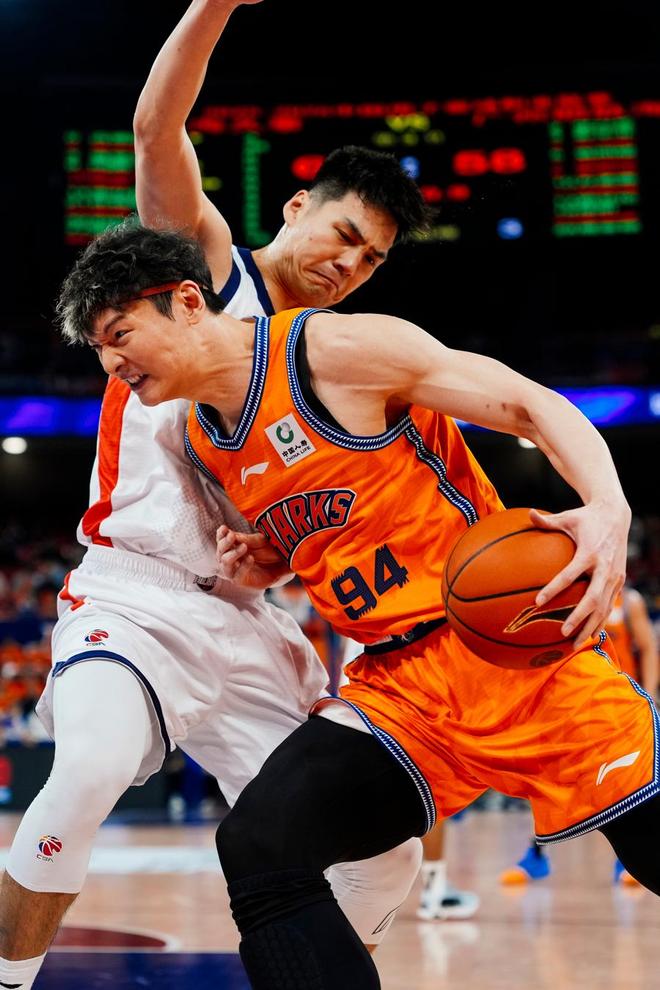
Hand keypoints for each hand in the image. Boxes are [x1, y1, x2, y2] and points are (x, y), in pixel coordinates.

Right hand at [216, 525, 289, 588]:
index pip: (221, 540)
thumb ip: (246, 539)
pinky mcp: (241, 580)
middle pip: (220, 551)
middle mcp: (229, 558)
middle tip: (232, 536)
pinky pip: (237, 575)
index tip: (224, 528)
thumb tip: (231, 534)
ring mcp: (233, 570)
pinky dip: (243, 566)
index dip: (221, 534)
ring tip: (244, 546)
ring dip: (233, 554)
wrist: (281, 564)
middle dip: (225, 543)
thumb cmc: (268, 551)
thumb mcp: (259, 541)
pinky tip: (250, 558)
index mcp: (232, 546)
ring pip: (225, 563)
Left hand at [530, 502, 629, 647]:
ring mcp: (615, 575)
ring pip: (604, 606)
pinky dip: (600, 620)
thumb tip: (527, 513)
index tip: (537, 602)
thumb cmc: (586, 517)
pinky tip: (589, 634)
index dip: (554, 588)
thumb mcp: (566, 517)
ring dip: (590, 626)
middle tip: (562, 632)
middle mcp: (605, 566)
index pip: (570, 574)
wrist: (617, 515)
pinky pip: (610, 604)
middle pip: (592, 598)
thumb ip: (546, 521)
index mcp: (589, 552)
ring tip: (574, 644)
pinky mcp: (620, 579)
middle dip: (578, 617)